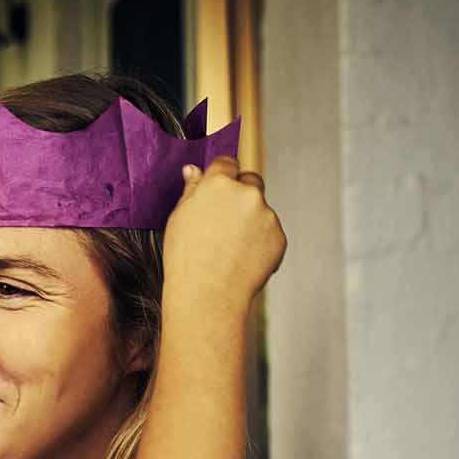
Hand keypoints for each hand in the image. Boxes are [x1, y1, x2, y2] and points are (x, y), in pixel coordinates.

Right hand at [162, 159, 284, 305]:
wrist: (208, 295)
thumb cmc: (186, 260)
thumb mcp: (179, 219)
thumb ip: (192, 190)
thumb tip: (193, 171)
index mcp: (219, 183)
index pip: (228, 163)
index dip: (223, 176)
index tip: (219, 188)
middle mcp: (247, 193)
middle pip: (251, 181)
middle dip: (242, 194)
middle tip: (224, 221)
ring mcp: (266, 215)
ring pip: (261, 210)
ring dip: (251, 221)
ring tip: (229, 248)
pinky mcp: (279, 237)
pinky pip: (270, 233)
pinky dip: (260, 242)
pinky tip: (241, 259)